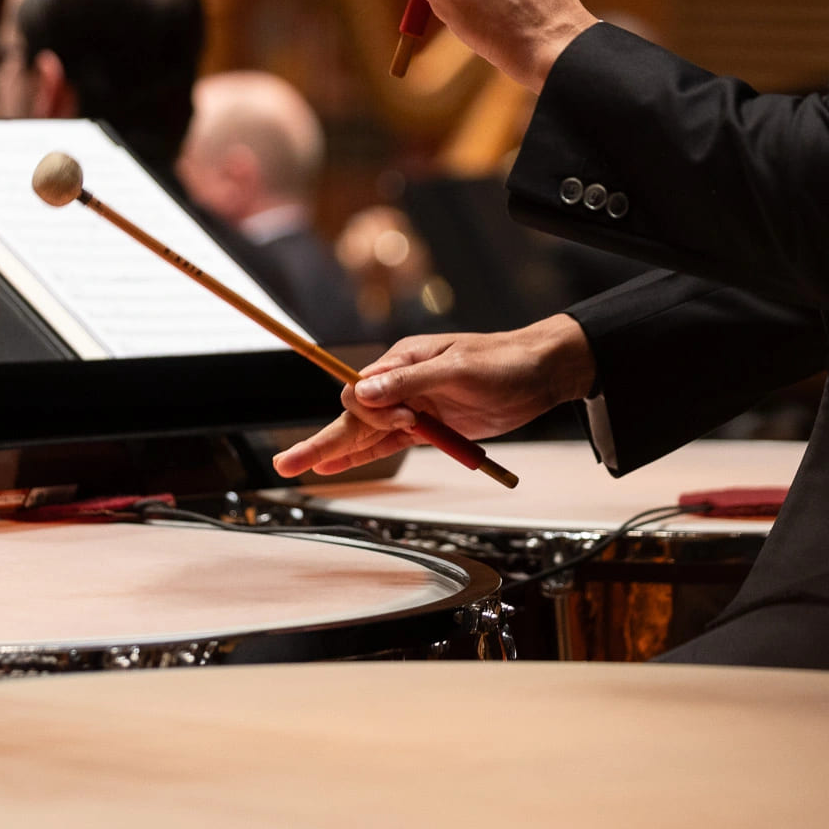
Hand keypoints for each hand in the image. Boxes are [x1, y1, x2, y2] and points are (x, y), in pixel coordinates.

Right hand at [272, 315, 595, 477]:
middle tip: (286, 465)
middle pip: (353, 416)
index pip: (362, 389)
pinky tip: (337, 466)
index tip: (406, 422)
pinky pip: (388, 444)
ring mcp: (414, 406)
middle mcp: (402, 383)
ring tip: (298, 468)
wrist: (541, 372)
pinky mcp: (429, 427)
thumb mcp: (459, 368)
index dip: (372, 412)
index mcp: (404, 359)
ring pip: (365, 433)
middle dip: (323, 441)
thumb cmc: (505, 361)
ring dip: (334, 451)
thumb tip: (367, 391)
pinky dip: (363, 456)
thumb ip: (411, 381)